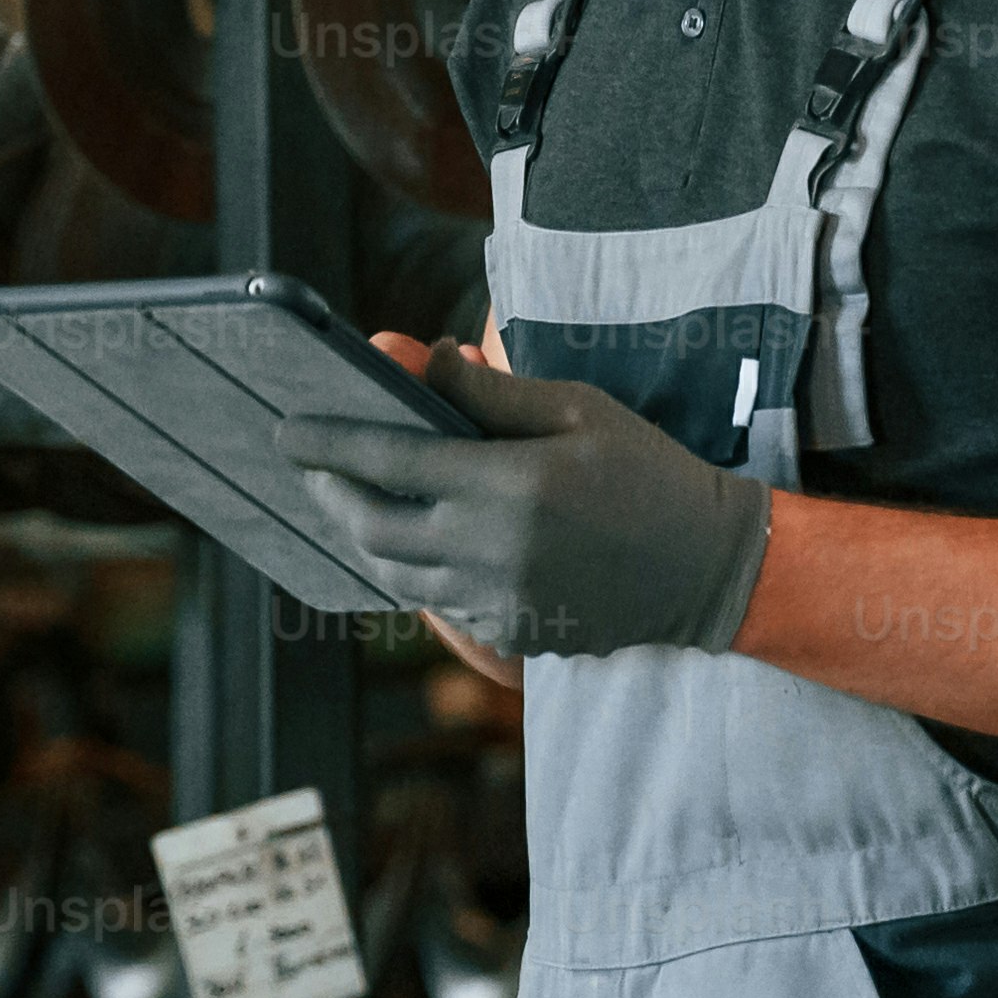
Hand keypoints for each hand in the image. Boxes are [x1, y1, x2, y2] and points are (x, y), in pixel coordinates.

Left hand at [278, 344, 772, 659]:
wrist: (710, 567)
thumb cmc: (648, 472)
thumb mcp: (577, 409)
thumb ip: (490, 391)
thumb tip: (421, 362)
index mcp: (507, 483)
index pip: (386, 458)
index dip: (328, 443)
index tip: (287, 433)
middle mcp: (492, 549)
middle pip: (373, 526)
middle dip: (332, 495)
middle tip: (317, 472)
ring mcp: (500, 601)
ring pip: (398, 575)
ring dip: (369, 538)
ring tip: (360, 507)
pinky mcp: (513, 634)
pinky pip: (442, 606)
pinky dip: (422, 575)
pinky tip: (428, 548)